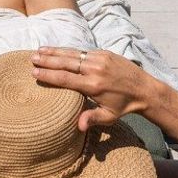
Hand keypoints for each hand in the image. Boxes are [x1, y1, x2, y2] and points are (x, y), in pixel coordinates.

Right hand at [31, 48, 157, 130]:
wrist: (145, 89)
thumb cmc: (124, 106)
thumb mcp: (109, 117)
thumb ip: (92, 118)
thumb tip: (78, 127)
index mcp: (94, 86)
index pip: (65, 79)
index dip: (48, 75)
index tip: (34, 73)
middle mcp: (95, 70)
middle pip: (65, 63)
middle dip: (47, 60)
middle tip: (32, 59)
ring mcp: (100, 59)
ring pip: (72, 54)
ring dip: (54, 52)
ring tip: (39, 51)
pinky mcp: (104, 53)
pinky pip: (82, 51)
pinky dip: (67, 50)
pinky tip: (57, 50)